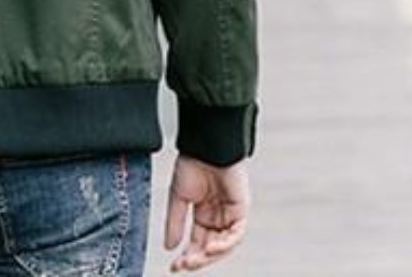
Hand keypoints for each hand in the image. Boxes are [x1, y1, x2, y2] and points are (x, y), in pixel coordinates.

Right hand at [164, 153, 250, 270]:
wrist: (204, 147)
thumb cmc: (191, 164)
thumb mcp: (178, 196)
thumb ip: (175, 222)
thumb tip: (169, 247)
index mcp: (203, 213)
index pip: (197, 242)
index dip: (187, 256)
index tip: (174, 267)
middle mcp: (218, 217)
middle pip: (210, 248)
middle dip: (197, 259)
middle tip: (183, 265)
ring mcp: (231, 214)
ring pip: (224, 245)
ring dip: (210, 255)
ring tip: (195, 259)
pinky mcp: (241, 209)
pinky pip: (236, 234)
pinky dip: (225, 244)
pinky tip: (211, 247)